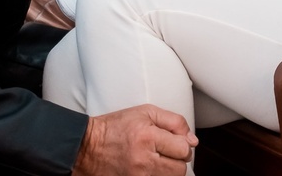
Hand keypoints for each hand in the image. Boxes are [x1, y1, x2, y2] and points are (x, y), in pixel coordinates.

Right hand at [73, 105, 196, 175]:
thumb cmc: (115, 127)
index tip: (174, 141)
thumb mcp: (145, 112)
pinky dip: (158, 175)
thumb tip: (193, 140)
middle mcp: (144, 160)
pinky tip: (150, 168)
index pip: (184, 148)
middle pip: (180, 169)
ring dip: (168, 170)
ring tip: (157, 159)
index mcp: (148, 136)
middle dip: (177, 159)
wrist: (88, 147)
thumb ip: (174, 122)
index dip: (182, 144)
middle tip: (165, 151)